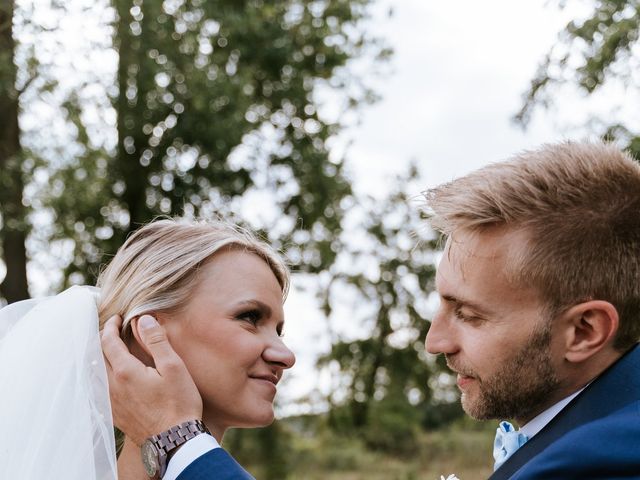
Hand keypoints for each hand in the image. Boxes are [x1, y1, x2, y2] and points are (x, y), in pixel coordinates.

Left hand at [101, 314, 202, 444]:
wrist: (175, 440)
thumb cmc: (179, 403)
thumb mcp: (174, 367)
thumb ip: (157, 342)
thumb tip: (144, 320)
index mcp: (125, 372)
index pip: (107, 342)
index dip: (110, 326)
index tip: (117, 317)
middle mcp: (112, 386)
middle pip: (96, 356)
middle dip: (102, 338)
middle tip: (113, 328)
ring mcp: (112, 402)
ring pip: (95, 373)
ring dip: (99, 356)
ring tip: (111, 348)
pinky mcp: (115, 414)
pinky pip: (99, 388)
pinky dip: (101, 373)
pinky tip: (112, 374)